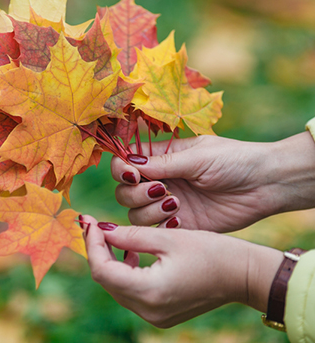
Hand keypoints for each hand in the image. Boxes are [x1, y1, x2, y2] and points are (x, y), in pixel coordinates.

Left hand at [83, 216, 282, 327]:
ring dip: (110, 260)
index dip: (91, 243)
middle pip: (106, 280)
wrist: (242, 275)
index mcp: (150, 292)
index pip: (102, 270)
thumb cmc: (210, 251)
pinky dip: (125, 271)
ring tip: (112, 236)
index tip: (87, 220)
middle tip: (94, 224)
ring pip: (117, 286)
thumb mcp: (167, 237)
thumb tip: (100, 230)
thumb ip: (129, 236)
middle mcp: (148, 311)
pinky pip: (131, 292)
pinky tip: (132, 253)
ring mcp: (155, 316)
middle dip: (97, 250)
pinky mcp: (161, 313)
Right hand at [112, 132, 314, 231]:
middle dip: (135, 192)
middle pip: (125, 190)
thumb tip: (129, 163)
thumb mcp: (198, 156)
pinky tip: (180, 219)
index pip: (126, 162)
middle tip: (162, 190)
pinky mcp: (179, 224)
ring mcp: (168, 203)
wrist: (264, 185)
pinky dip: (160, 225)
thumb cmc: (234, 160)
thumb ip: (163, 162)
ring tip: (176, 203)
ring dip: (149, 209)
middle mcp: (161, 180)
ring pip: (135, 212)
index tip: (133, 175)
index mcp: (163, 158)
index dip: (121, 169)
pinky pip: (154, 229)